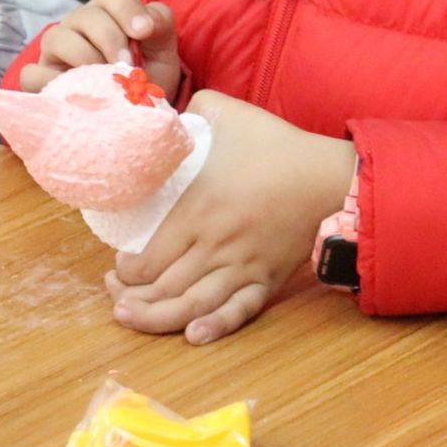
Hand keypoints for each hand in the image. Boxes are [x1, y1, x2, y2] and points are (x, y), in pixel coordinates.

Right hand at [19, 0, 181, 99]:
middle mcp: (78, 24)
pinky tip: (76, 95)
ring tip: (104, 81)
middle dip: (110, 39)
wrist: (135, 115)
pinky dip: (50, 82)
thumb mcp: (162, 52)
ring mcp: (56, 50)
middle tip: (127, 66)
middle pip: (86, 15)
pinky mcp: (40, 78)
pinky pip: (32, 73)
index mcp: (109, 12)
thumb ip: (160, 25)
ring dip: (84, 58)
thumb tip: (146, 23)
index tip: (144, 32)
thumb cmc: (146, 76)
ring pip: (57, 38)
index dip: (128, 9)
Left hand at [106, 90, 355, 345]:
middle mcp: (215, 245)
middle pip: (162, 288)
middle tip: (117, 295)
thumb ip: (189, 109)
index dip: (126, 269)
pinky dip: (215, 327)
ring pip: (192, 306)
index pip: (148, 258)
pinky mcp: (266, 280)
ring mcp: (242, 267)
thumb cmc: (276, 145)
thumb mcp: (226, 112)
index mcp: (198, 210)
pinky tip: (194, 336)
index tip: (118, 265)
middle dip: (131, 298)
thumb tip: (161, 112)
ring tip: (134, 319)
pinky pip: (239, 312)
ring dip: (158, 320)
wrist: (328, 177)